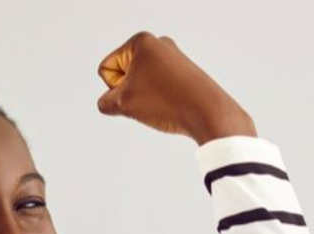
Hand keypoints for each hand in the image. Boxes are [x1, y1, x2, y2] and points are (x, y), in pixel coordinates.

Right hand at [96, 31, 254, 142]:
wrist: (208, 112)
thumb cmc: (167, 102)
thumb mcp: (123, 103)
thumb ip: (105, 102)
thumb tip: (110, 103)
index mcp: (140, 41)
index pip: (106, 69)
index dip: (114, 88)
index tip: (136, 92)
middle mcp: (158, 43)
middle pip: (124, 74)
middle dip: (130, 91)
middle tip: (150, 99)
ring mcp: (172, 57)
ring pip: (141, 84)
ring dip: (144, 98)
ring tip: (163, 103)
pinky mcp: (182, 72)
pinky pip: (158, 89)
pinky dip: (159, 100)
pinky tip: (172, 106)